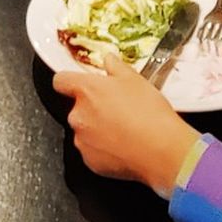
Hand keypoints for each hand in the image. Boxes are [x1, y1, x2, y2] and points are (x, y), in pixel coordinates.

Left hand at [53, 50, 201, 194]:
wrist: (161, 150)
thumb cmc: (149, 112)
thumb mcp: (136, 80)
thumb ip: (116, 67)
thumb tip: (108, 60)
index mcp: (86, 91)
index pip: (61, 81)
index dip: (69, 81)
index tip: (80, 84)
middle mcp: (78, 115)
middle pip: (77, 108)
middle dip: (92, 109)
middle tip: (116, 110)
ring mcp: (81, 140)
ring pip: (84, 131)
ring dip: (97, 130)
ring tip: (123, 131)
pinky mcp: (89, 161)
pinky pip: (92, 151)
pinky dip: (103, 149)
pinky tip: (123, 147)